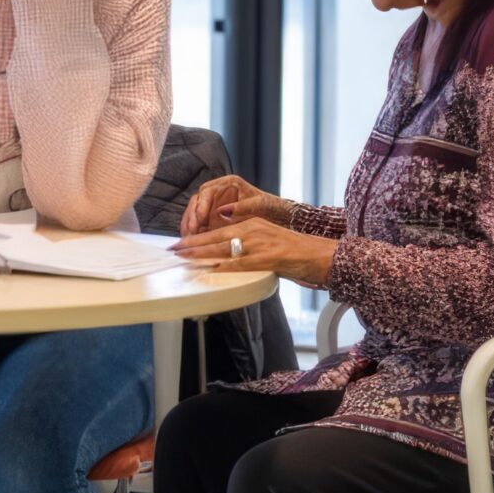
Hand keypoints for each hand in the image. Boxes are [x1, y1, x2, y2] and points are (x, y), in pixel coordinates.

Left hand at [171, 217, 336, 286]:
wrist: (320, 254)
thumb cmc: (294, 251)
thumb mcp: (266, 241)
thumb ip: (245, 245)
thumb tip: (223, 258)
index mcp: (252, 223)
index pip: (218, 229)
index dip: (197, 236)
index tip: (180, 242)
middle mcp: (253, 229)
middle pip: (215, 236)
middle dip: (192, 243)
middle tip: (173, 249)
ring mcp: (260, 242)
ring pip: (224, 247)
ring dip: (201, 253)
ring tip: (183, 258)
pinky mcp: (268, 257)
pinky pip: (241, 262)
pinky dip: (224, 266)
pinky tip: (211, 269)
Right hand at [180, 174, 292, 236]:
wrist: (279, 217)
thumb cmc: (271, 207)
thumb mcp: (260, 205)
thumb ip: (242, 207)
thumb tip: (222, 211)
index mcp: (228, 183)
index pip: (207, 191)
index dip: (201, 205)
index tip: (200, 219)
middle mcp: (219, 192)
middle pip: (197, 201)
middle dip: (191, 217)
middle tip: (190, 232)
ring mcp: (215, 205)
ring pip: (195, 212)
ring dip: (189, 225)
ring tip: (188, 239)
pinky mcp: (214, 218)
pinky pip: (200, 224)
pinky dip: (195, 232)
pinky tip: (193, 241)